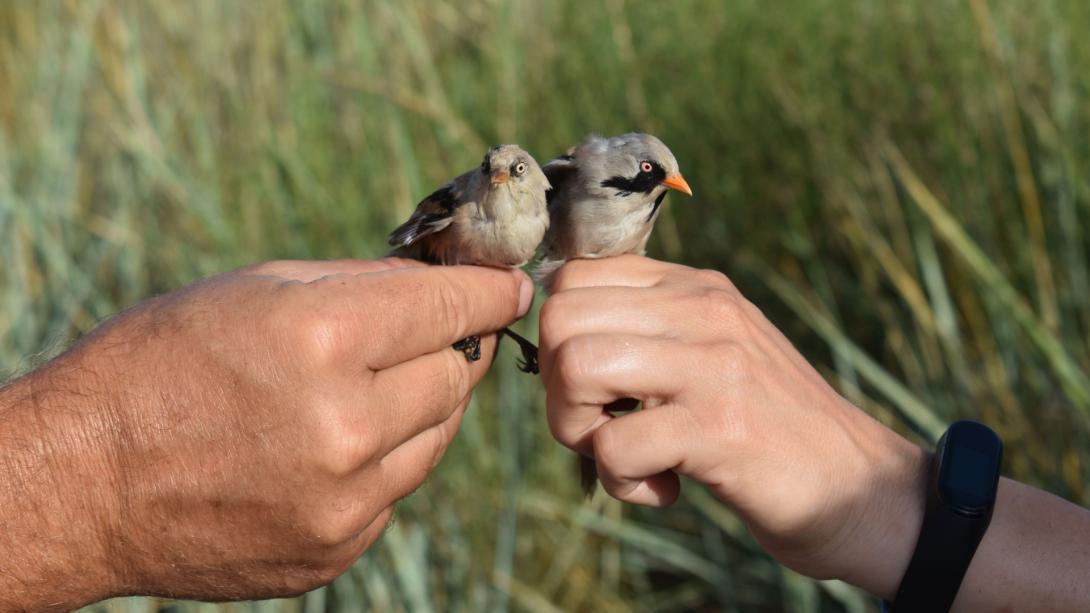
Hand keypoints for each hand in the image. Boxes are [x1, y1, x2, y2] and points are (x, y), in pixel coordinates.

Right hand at [0, 258, 530, 608]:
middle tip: (429, 336)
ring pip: (437, 437)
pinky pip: (395, 490)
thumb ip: (361, 286)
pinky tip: (328, 447)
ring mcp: (344, 499)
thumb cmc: (158, 364)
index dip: (489, 292)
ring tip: (365, 391)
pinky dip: (382, 462)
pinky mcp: (335, 548)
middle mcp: (344, 425)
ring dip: (420, 406)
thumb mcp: (254, 290)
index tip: (510, 287)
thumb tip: (440, 284)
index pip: (450, 308)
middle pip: (455, 377)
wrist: (81, 481)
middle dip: (451, 348)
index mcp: (321, 340)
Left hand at [538, 255, 926, 596]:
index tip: (595, 390)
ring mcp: (714, 364)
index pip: (573, 278)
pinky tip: (666, 488)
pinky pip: (615, 447)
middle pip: (560, 318)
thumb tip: (556, 343)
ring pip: (576, 368)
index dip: (558, 343)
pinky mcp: (722, 428)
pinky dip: (623, 483)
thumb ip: (649, 332)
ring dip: (580, 432)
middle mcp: (703, 309)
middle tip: (602, 429)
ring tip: (626, 456)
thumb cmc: (768, 427)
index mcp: (694, 287)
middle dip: (558, 389)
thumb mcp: (712, 353)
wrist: (861, 487)